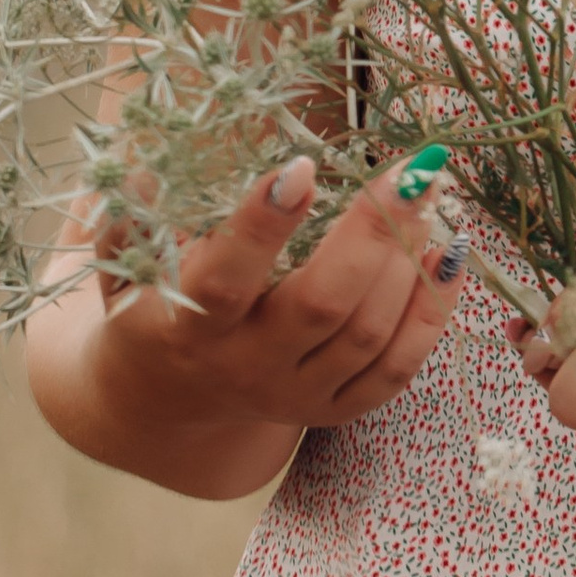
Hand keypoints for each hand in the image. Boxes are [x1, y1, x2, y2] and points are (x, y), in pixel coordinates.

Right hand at [60, 152, 467, 476]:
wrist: (162, 402)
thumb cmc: (150, 306)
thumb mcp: (126, 264)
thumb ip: (133, 220)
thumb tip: (147, 171)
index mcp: (187, 329)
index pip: (226, 282)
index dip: (262, 226)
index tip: (302, 166)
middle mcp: (245, 368)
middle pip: (321, 307)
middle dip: (372, 233)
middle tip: (410, 171)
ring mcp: (295, 396)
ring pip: (366, 335)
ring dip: (408, 262)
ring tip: (428, 197)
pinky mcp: (333, 410)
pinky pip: (396, 370)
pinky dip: (432, 314)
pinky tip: (450, 257)